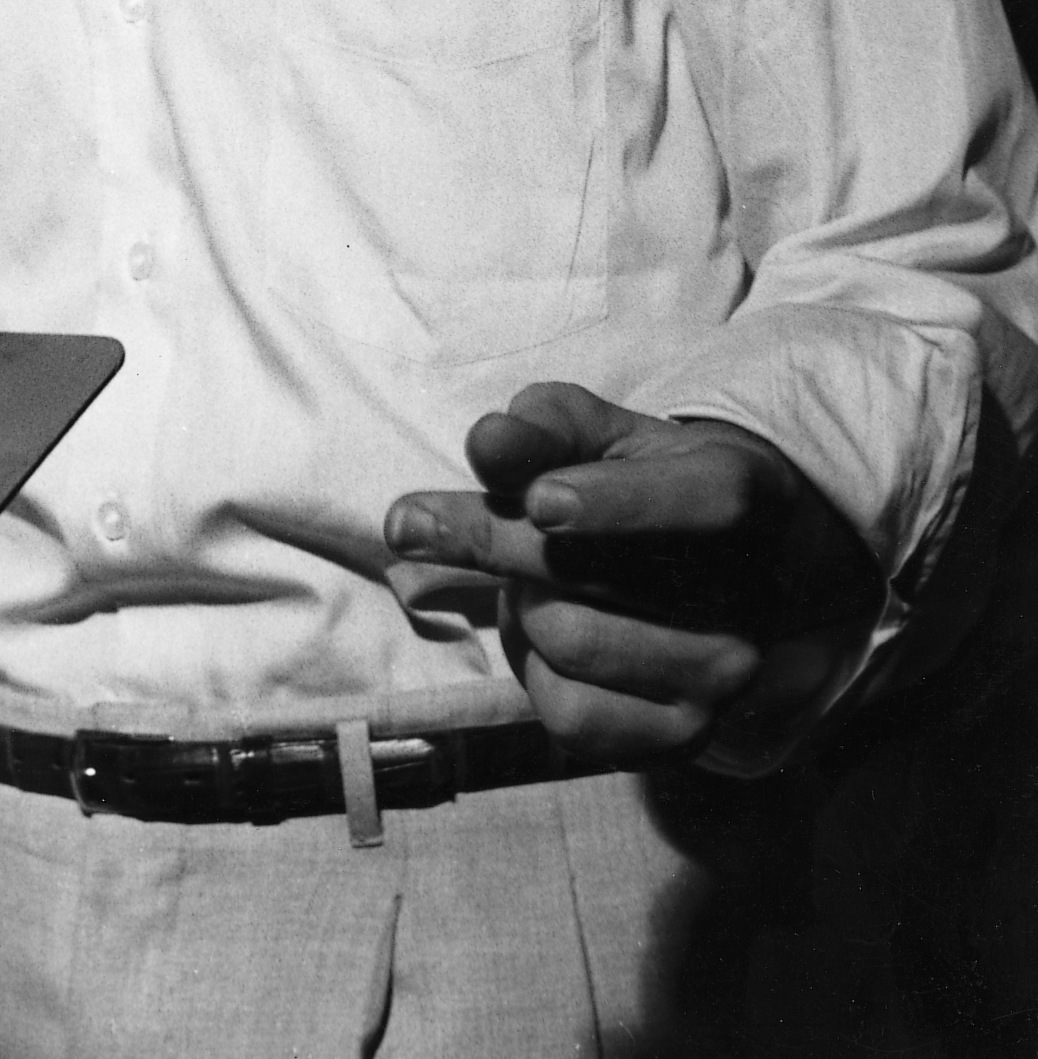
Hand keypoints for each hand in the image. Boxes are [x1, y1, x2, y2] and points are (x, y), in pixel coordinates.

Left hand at [383, 381, 884, 768]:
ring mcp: (726, 676)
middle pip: (591, 572)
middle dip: (485, 537)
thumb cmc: (642, 480)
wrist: (724, 571)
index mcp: (745, 495)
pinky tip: (548, 636)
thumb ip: (544, 426)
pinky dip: (531, 670)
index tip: (538, 501)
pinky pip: (569, 713)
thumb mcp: (602, 432)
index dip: (617, 504)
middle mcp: (751, 597)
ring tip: (533, 581)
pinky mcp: (687, 737)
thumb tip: (488, 443)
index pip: (702, 502)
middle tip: (411, 520)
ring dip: (515, 604)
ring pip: (565, 639)